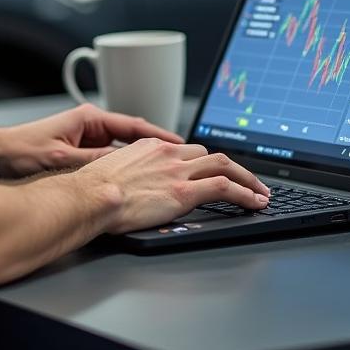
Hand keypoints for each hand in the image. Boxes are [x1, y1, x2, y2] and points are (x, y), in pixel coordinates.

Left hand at [0, 102, 183, 178]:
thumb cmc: (22, 151)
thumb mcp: (62, 158)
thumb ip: (93, 162)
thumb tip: (122, 167)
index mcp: (89, 118)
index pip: (132, 124)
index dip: (158, 134)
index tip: (177, 143)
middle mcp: (90, 124)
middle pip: (131, 135)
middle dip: (153, 147)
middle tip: (177, 158)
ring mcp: (85, 136)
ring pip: (121, 148)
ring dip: (138, 158)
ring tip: (161, 170)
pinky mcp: (79, 149)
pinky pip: (108, 156)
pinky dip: (122, 166)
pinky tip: (132, 178)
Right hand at [76, 138, 270, 233]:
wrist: (90, 197)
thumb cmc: (92, 192)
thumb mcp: (112, 172)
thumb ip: (131, 174)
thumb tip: (131, 187)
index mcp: (150, 147)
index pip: (187, 149)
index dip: (205, 160)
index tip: (214, 168)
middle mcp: (167, 154)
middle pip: (210, 154)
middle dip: (232, 167)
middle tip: (246, 180)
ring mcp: (178, 171)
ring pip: (224, 166)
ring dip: (247, 179)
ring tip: (260, 192)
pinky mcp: (184, 192)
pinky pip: (224, 188)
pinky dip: (245, 194)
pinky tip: (255, 202)